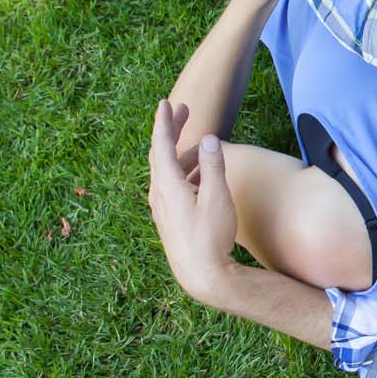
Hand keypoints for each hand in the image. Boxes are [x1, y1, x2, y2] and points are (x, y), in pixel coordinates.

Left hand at [147, 99, 239, 301]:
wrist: (202, 275)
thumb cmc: (210, 236)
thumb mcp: (217, 197)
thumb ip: (213, 166)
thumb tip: (210, 139)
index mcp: (167, 185)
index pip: (161, 145)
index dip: (164, 122)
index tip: (166, 102)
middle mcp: (159, 193)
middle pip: (161, 154)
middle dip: (171, 130)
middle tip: (182, 110)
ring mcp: (162, 207)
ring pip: (167, 170)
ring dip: (182, 153)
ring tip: (203, 145)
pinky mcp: (169, 217)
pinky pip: (172, 185)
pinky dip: (184, 171)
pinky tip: (200, 174)